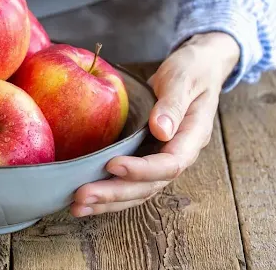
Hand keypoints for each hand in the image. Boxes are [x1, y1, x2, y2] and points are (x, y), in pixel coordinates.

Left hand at [70, 32, 239, 215]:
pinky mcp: (147, 156)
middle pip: (149, 186)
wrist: (197, 68)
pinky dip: (108, 192)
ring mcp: (162, 158)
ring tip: (77, 207)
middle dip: (114, 193)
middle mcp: (178, 154)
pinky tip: (86, 199)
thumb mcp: (184, 78)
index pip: (169, 165)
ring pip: (137, 190)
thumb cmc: (191, 69)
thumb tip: (161, 130)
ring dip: (108, 201)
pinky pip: (129, 182)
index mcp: (192, 137)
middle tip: (82, 195)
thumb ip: (173, 104)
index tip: (111, 164)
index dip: (141, 169)